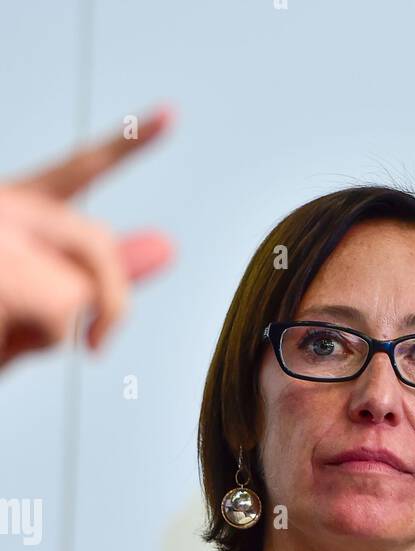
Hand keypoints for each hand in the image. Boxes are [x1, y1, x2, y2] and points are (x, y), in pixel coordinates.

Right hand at [0, 106, 174, 368]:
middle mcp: (4, 207)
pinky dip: (33, 340)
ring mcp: (0, 234)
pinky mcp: (6, 272)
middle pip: (95, 242)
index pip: (79, 170)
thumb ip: (98, 279)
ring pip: (77, 290)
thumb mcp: (35, 308)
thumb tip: (167, 246)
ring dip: (51, 334)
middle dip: (112, 302)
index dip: (129, 146)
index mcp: (12, 210)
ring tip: (1, 331)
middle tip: (98, 347)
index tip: (172, 116)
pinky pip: (59, 314)